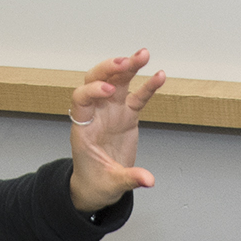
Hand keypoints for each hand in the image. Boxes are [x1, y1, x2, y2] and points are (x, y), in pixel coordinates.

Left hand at [65, 49, 166, 212]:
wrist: (97, 185)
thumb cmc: (96, 182)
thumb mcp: (111, 184)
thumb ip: (130, 179)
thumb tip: (149, 180)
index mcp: (83, 128)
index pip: (81, 100)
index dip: (92, 91)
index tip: (109, 91)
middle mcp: (96, 114)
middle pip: (96, 81)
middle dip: (109, 69)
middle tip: (126, 63)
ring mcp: (111, 112)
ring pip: (117, 81)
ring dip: (129, 66)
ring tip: (144, 54)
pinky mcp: (126, 115)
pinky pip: (137, 96)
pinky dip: (148, 86)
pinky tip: (160, 75)